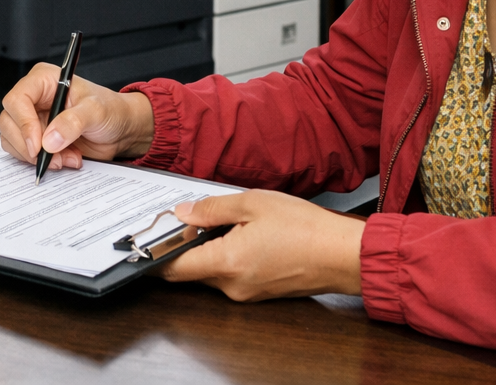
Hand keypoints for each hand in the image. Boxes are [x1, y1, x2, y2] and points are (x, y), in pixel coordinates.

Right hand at [0, 63, 155, 170]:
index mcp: (44, 81)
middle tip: (51, 156)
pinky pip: (23, 153)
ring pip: (12, 140)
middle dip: (29, 145)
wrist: (121, 130)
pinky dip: (41, 161)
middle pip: (9, 122)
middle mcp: (34, 99)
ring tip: (65, 157)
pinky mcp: (36, 139)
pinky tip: (64, 158)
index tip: (37, 145)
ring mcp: (33, 119)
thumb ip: (73, 122)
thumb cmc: (111, 110)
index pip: (17, 99)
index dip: (23, 123)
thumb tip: (49, 139)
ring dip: (36, 156)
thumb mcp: (96, 111)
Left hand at [159, 190, 364, 300]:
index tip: (150, 237)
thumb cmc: (305, 228)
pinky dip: (229, 255)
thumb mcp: (253, 203)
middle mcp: (232, 286)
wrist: (344, 254)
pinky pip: (232, 274)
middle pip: (191, 270)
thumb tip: (183, 213)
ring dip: (211, 248)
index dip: (157, 253)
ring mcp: (247, 293)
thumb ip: (211, 208)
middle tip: (193, 215)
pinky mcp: (260, 292)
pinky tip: (245, 233)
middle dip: (187, 244)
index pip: (173, 269)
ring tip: (229, 220)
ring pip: (212, 271)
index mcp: (226, 263)